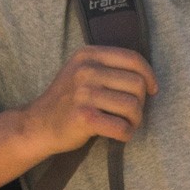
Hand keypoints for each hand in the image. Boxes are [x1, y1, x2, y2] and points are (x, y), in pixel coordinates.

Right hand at [18, 44, 153, 164]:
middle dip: (141, 102)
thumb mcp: (81, 71)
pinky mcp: (84, 117)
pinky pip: (122, 127)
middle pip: (137, 84)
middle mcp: (86, 70)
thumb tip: (147, 76)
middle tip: (129, 113)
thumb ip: (108, 67)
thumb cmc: (67, 100)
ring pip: (133, 106)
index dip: (148, 75)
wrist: (37, 125)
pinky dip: (126, 134)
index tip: (152, 89)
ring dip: (135, 120)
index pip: (132, 58)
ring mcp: (84, 93)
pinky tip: (119, 135)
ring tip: (124, 124)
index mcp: (88, 54)